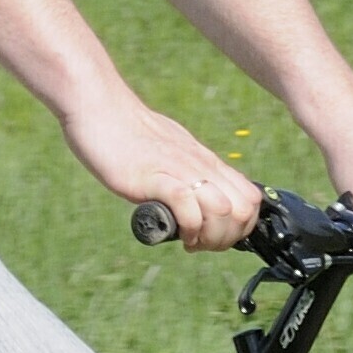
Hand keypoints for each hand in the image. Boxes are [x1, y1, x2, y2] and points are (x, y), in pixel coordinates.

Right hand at [63, 93, 261, 249]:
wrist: (101, 110)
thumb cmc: (129, 137)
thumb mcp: (172, 156)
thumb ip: (186, 175)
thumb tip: (193, 200)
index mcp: (207, 162)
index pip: (251, 199)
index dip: (240, 228)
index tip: (215, 236)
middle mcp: (201, 165)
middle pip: (244, 211)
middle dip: (228, 238)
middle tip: (201, 242)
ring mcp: (180, 170)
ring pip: (224, 210)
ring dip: (210, 236)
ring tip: (189, 240)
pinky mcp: (155, 175)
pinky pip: (188, 203)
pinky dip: (188, 226)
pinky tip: (174, 230)